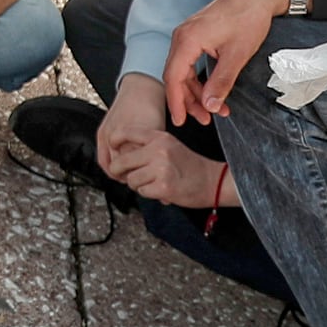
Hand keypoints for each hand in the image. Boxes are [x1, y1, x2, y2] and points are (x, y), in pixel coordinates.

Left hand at [98, 78, 223, 207]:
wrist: (213, 180)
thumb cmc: (189, 165)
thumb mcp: (169, 145)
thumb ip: (146, 146)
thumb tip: (118, 155)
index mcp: (159, 137)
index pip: (125, 133)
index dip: (114, 142)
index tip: (113, 149)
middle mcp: (159, 150)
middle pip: (122, 162)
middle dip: (122, 172)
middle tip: (129, 175)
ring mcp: (161, 168)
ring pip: (131, 179)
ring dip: (137, 184)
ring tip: (152, 182)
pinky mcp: (164, 186)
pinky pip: (142, 191)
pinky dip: (148, 193)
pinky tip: (160, 189)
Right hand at [161, 0, 288, 127]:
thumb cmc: (248, 18)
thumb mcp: (237, 55)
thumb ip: (222, 82)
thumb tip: (210, 106)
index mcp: (187, 39)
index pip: (173, 77)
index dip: (176, 101)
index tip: (181, 120)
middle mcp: (182, 36)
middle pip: (176, 76)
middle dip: (190, 100)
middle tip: (205, 119)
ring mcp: (188, 34)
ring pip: (183, 70)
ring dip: (197, 91)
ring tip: (214, 108)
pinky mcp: (196, 35)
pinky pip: (190, 61)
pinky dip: (200, 78)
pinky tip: (212, 89)